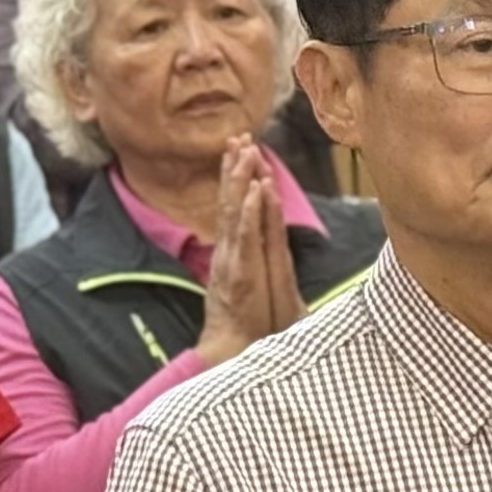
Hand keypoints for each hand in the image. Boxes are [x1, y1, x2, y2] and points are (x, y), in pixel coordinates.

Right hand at [195, 140, 301, 364]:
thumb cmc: (247, 325)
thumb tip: (261, 246)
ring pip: (237, 214)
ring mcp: (234, 263)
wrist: (233, 354)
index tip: (241, 148)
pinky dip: (251, 213)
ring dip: (241, 182)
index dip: (236, 179)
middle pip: (231, 204)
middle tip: (240, 137)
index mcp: (232, 253)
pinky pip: (247, 238)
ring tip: (246, 153)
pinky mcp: (242, 276)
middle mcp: (230, 253)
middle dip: (234, 169)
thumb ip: (256, 266)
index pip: (234, 209)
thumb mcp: (255, 288)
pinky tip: (257, 191)